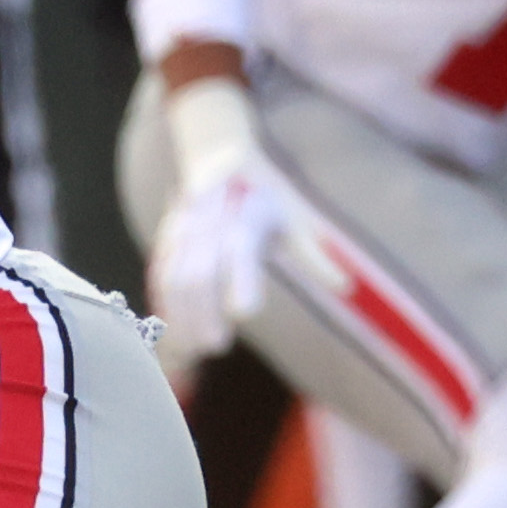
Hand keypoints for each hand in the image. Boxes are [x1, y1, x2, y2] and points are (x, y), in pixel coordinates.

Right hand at [144, 73, 297, 364]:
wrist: (219, 158)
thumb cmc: (266, 197)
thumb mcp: (296, 218)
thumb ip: (313, 256)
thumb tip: (346, 288)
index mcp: (246, 215)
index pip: (239, 252)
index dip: (240, 282)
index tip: (245, 314)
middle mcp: (210, 222)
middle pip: (197, 274)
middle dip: (202, 312)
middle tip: (215, 346)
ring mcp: (182, 231)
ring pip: (172, 278)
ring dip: (179, 315)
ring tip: (191, 349)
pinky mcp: (166, 242)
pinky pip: (160, 276)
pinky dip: (165, 305)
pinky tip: (172, 331)